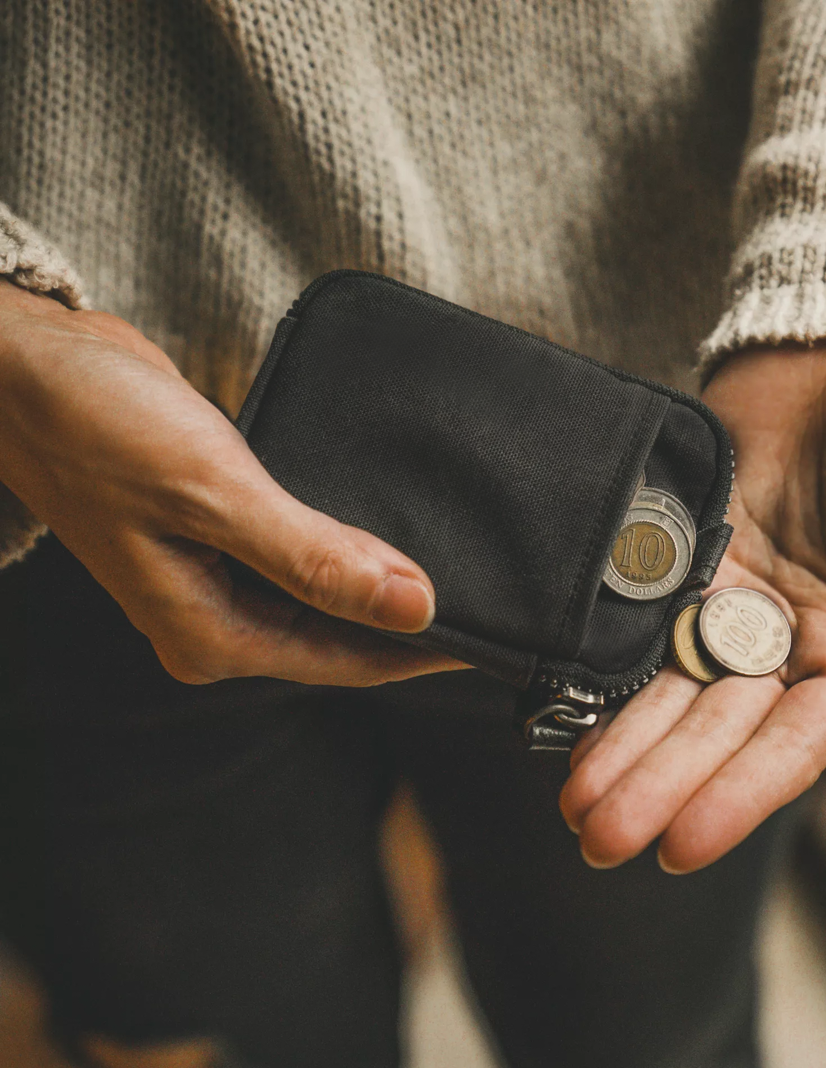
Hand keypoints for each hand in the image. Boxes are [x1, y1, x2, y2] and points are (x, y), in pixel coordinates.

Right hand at [0, 281, 463, 684]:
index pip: (349, 660)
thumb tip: (414, 606)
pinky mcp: (226, 535)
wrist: (31, 367)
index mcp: (213, 634)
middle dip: (411, 623)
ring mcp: (221, 579)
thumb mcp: (216, 495)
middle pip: (343, 638)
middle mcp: (219, 619)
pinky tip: (389, 526)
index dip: (426, 650)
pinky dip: (348, 547)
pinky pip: (306, 556)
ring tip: (458, 563)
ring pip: (327, 598)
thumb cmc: (98, 428)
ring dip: (383, 584)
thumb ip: (315, 558)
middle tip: (491, 596)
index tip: (497, 633)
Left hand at [561, 340, 825, 872]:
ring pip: (671, 689)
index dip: (738, 795)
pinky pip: (644, 624)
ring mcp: (734, 602)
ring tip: (573, 804)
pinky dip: (610, 671)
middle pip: (718, 730)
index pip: (793, 744)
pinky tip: (570, 714)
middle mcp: (791, 641)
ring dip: (624, 745)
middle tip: (598, 843)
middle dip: (659, 785)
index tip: (679, 848)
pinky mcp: (689, 560)